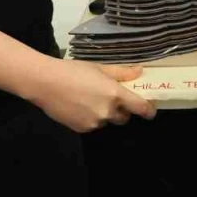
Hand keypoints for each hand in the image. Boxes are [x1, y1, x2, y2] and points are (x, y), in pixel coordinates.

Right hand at [27, 58, 156, 132]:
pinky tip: (80, 106)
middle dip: (122, 110)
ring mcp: (95, 122)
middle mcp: (108, 111)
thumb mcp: (100, 67)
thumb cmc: (74, 70)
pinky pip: (94, 125)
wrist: (46, 83)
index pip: (140, 107)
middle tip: (113, 98)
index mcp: (115, 94)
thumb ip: (122, 72)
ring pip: (107, 121)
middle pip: (124, 117)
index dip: (148, 110)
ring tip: (90, 100)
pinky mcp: (82, 129)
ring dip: (105, 114)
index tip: (151, 110)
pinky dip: (92, 118)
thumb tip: (140, 71)